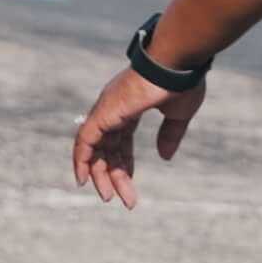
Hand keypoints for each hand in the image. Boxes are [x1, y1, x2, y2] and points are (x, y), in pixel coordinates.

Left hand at [70, 65, 204, 207]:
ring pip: (94, 149)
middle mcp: (112, 109)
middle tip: (120, 199)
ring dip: (99, 175)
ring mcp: (105, 110)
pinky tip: (83, 180)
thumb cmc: (180, 82)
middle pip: (106, 149)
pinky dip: (81, 160)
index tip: (130, 183)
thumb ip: (170, 135)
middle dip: (112, 175)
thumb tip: (164, 156)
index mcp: (129, 107)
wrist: (176, 63)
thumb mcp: (178, 114)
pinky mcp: (103, 114)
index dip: (124, 163)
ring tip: (109, 198)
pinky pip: (84, 141)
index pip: (120, 140)